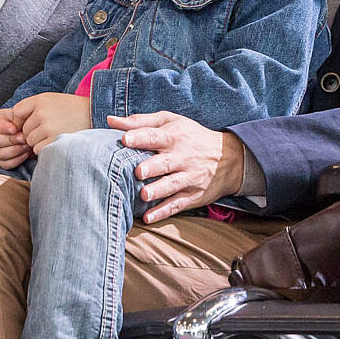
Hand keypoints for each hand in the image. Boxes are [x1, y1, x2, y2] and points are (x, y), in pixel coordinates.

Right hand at [0, 108, 32, 168]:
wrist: (24, 130)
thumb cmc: (21, 121)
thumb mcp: (20, 113)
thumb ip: (19, 115)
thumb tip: (19, 125)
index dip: (5, 128)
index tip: (14, 129)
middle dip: (12, 140)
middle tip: (24, 138)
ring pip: (1, 154)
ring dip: (17, 150)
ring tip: (27, 145)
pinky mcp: (2, 161)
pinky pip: (8, 164)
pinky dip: (18, 159)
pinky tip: (26, 153)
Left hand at [12, 92, 91, 152]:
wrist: (93, 114)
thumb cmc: (70, 108)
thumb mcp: (50, 100)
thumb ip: (31, 107)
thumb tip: (14, 125)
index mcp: (39, 100)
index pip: (17, 112)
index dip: (21, 120)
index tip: (32, 122)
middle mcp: (42, 113)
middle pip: (24, 130)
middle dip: (32, 133)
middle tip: (48, 129)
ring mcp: (48, 127)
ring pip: (30, 142)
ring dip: (38, 142)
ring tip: (53, 134)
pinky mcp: (54, 140)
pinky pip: (38, 150)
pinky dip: (45, 149)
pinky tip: (56, 141)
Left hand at [109, 111, 245, 222]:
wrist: (229, 158)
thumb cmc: (190, 136)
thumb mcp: (170, 122)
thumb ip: (140, 121)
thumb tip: (111, 121)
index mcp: (174, 136)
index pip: (156, 136)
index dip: (140, 137)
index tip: (125, 139)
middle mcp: (182, 157)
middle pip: (165, 162)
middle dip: (152, 167)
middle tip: (138, 171)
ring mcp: (188, 177)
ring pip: (172, 185)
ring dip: (158, 191)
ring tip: (144, 195)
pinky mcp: (192, 195)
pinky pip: (177, 204)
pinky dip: (163, 211)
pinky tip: (149, 217)